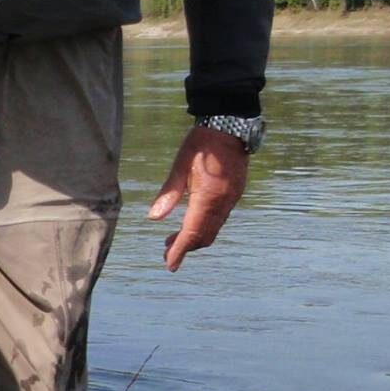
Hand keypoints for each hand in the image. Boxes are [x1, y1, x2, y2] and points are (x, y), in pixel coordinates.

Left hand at [146, 125, 250, 271]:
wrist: (230, 125)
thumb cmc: (201, 143)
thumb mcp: (180, 166)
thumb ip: (168, 194)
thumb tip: (153, 218)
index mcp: (208, 197)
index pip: (191, 233)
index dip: (180, 251)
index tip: (170, 265)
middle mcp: (223, 202)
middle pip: (204, 236)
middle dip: (186, 248)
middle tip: (166, 253)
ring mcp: (232, 199)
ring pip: (213, 229)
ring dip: (195, 238)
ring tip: (174, 240)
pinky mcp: (235, 194)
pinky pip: (220, 219)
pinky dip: (205, 227)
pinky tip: (191, 223)